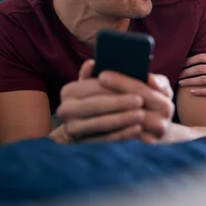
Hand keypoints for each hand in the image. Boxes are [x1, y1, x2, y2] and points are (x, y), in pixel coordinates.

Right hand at [56, 59, 174, 143]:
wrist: (84, 122)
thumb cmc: (97, 97)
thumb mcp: (94, 83)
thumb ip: (94, 73)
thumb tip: (92, 63)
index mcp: (69, 91)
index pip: (94, 87)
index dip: (115, 88)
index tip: (136, 89)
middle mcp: (65, 110)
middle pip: (96, 105)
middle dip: (120, 104)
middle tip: (141, 101)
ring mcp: (71, 128)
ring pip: (100, 123)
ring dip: (122, 119)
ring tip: (141, 115)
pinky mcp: (81, 143)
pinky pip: (103, 139)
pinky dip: (121, 134)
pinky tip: (136, 130)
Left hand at [178, 29, 205, 101]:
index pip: (202, 57)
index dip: (189, 60)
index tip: (180, 63)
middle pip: (200, 69)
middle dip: (187, 71)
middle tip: (177, 74)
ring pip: (203, 80)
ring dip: (190, 81)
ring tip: (180, 82)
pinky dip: (200, 91)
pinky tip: (191, 92)